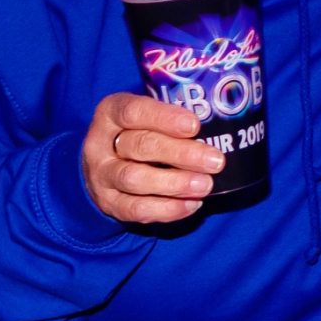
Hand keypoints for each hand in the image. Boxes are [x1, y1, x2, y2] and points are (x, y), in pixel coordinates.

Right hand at [81, 93, 220, 222]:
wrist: (105, 165)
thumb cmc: (139, 132)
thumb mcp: (147, 116)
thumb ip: (172, 118)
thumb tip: (220, 126)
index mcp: (110, 112)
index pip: (134, 111)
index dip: (165, 118)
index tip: (195, 126)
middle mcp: (99, 143)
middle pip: (141, 146)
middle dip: (182, 154)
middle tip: (215, 161)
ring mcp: (101, 175)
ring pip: (136, 179)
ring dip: (175, 184)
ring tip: (206, 185)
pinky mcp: (108, 203)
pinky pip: (136, 209)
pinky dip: (167, 209)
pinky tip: (192, 204)